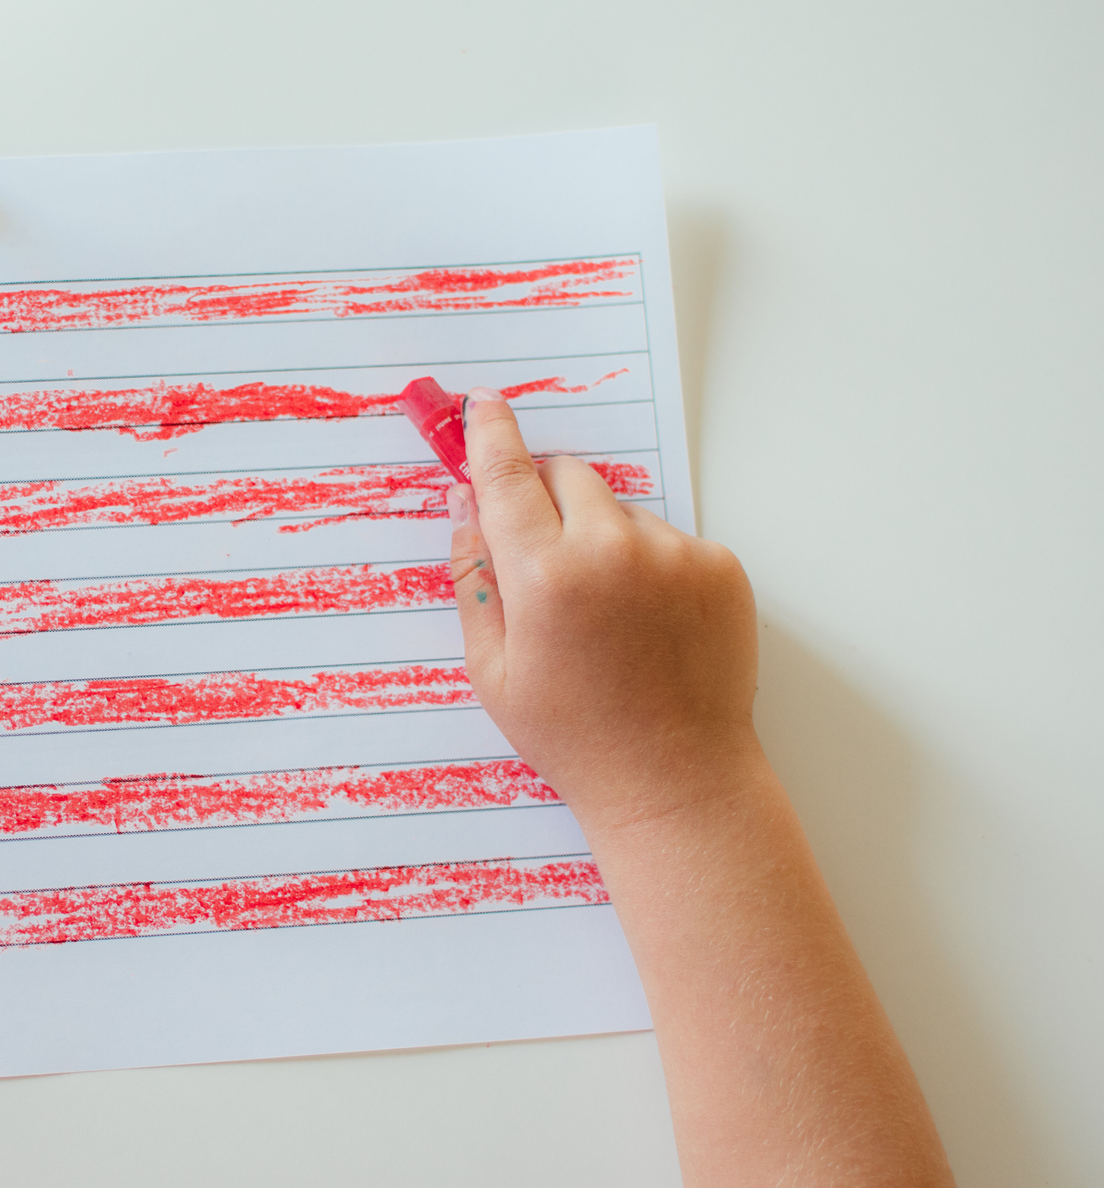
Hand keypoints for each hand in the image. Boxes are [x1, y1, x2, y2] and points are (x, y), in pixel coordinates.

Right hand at [448, 389, 759, 833]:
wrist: (676, 781)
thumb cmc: (574, 736)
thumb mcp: (492, 667)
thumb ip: (474, 576)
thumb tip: (466, 503)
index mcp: (545, 576)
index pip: (506, 476)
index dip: (490, 435)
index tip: (482, 406)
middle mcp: (613, 551)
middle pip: (567, 476)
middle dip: (545, 497)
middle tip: (541, 555)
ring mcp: (675, 556)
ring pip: (619, 510)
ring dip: (600, 537)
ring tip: (604, 616)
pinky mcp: (720, 569)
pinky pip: (669, 539)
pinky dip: (650, 565)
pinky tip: (646, 625)